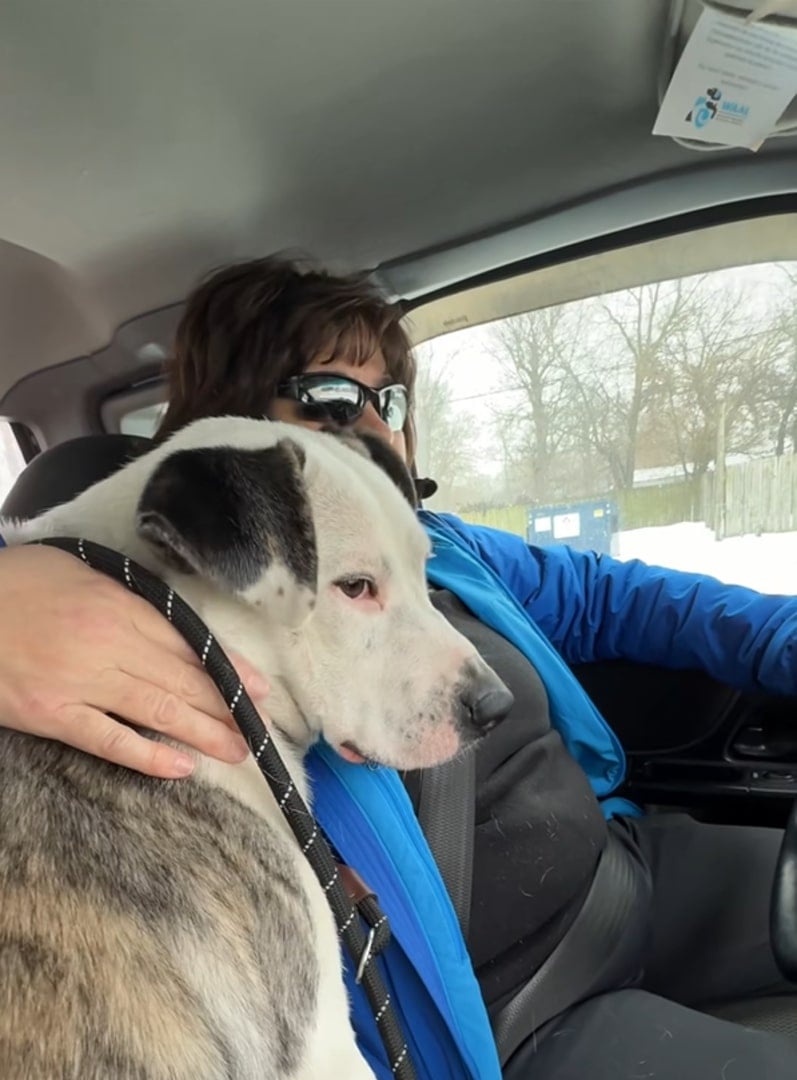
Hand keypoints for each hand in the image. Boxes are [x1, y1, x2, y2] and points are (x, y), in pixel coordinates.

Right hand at [0, 545, 269, 777]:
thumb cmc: (17, 583)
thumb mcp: (78, 568)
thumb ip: (126, 594)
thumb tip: (171, 616)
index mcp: (118, 605)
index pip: (189, 641)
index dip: (228, 668)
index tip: (259, 688)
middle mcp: (108, 644)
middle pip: (182, 679)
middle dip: (227, 707)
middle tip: (260, 729)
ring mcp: (80, 682)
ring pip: (158, 711)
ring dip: (204, 733)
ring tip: (238, 751)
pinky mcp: (53, 714)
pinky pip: (109, 740)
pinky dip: (147, 756)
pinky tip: (181, 767)